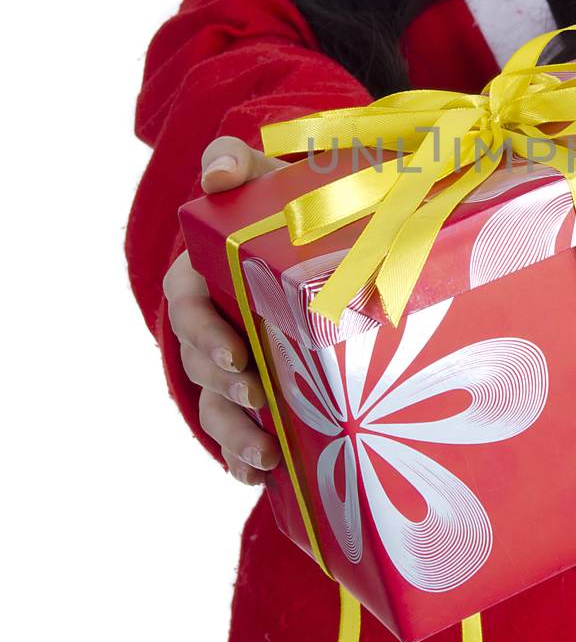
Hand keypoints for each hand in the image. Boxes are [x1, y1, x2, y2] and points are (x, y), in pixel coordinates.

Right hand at [162, 135, 287, 483]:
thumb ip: (236, 163)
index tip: (237, 354)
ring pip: (216, 406)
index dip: (205, 332)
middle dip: (225, 387)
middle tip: (258, 396)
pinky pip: (235, 434)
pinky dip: (242, 459)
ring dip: (235, 434)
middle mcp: (210, 322)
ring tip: (266, 455)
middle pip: (201, 362)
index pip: (188, 305)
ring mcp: (229, 361)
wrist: (321, 237)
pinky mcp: (254, 391)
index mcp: (203, 274)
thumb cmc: (285, 207)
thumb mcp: (264, 176)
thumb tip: (217, 175)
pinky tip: (266, 478)